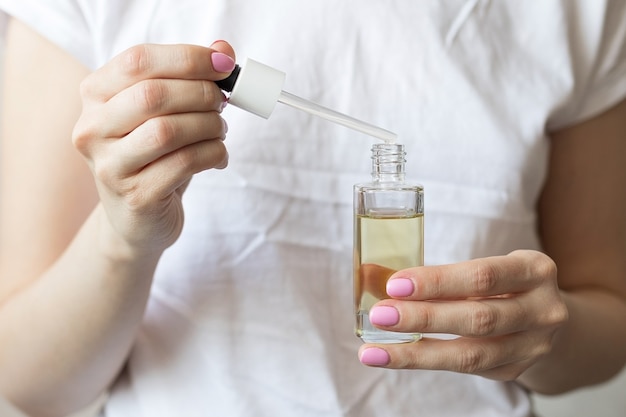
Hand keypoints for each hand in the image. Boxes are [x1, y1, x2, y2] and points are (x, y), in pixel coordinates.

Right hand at [72, 41, 234, 253]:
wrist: (138, 218)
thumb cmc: (154, 156)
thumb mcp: (166, 112)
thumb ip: (189, 77)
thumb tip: (224, 51)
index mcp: (95, 95)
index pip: (139, 61)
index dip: (188, 58)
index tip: (223, 64)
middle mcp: (92, 129)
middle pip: (153, 95)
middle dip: (202, 94)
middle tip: (223, 103)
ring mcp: (109, 166)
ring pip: (168, 131)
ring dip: (209, 126)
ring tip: (220, 131)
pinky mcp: (135, 196)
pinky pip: (184, 164)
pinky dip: (213, 154)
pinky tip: (218, 156)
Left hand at [358, 250, 568, 380]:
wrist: (544, 316)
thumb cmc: (501, 283)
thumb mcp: (482, 267)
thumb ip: (435, 274)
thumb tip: (371, 274)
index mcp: (534, 270)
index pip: (482, 276)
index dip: (437, 282)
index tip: (395, 285)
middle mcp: (542, 310)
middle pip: (477, 318)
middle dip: (423, 318)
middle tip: (380, 316)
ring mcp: (533, 346)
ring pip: (471, 354)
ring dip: (417, 352)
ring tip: (375, 350)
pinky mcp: (515, 370)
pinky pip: (465, 370)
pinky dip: (425, 362)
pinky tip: (395, 357)